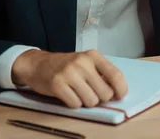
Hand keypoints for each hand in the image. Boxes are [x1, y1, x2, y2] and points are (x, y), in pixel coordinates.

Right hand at [11, 49, 127, 108]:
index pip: (116, 75)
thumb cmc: (66, 65)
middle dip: (100, 98)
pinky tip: (68, 94)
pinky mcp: (57, 84)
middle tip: (91, 92)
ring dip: (86, 102)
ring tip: (78, 92)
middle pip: (105, 93)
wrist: (38, 64)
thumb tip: (117, 92)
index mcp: (93, 56)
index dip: (121, 89)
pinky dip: (74, 103)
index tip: (118, 96)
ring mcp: (69, 73)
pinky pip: (75, 104)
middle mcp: (82, 63)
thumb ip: (102, 73)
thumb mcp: (86, 62)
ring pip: (91, 101)